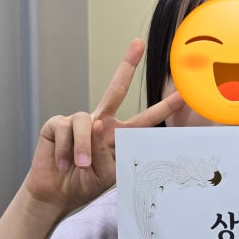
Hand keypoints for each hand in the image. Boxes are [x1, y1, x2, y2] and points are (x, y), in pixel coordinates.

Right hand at [24, 39, 183, 218]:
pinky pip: (65, 129)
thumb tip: (99, 122)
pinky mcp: (56, 123)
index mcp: (118, 135)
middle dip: (127, 65)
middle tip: (139, 44)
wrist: (56, 194)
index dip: (164, 107)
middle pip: (116, 88)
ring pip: (87, 121)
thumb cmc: (84, 184)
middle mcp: (101, 122)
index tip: (183, 93)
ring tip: (80, 166)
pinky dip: (66, 149)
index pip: (145, 119)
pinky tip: (63, 162)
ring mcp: (78, 120)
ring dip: (84, 148)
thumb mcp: (107, 173)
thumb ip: (107, 151)